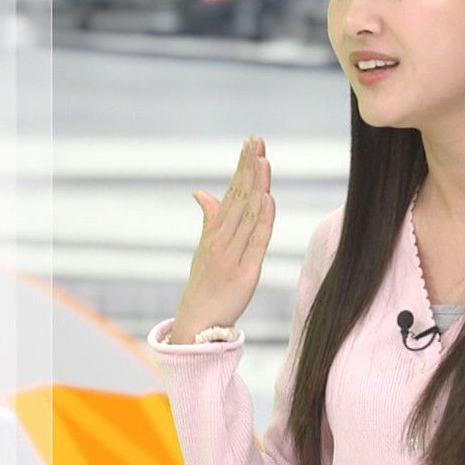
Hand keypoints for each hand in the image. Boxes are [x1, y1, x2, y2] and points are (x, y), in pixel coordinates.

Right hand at [170, 136, 274, 343]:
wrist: (197, 324)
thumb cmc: (204, 285)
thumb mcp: (204, 249)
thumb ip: (209, 219)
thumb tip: (201, 192)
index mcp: (215, 231)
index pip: (232, 192)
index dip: (242, 167)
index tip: (250, 143)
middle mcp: (222, 239)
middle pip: (239, 197)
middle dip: (249, 167)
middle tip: (256, 140)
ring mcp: (233, 255)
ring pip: (247, 214)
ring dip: (256, 186)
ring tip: (262, 159)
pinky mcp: (245, 273)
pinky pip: (256, 242)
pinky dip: (262, 220)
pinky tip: (267, 199)